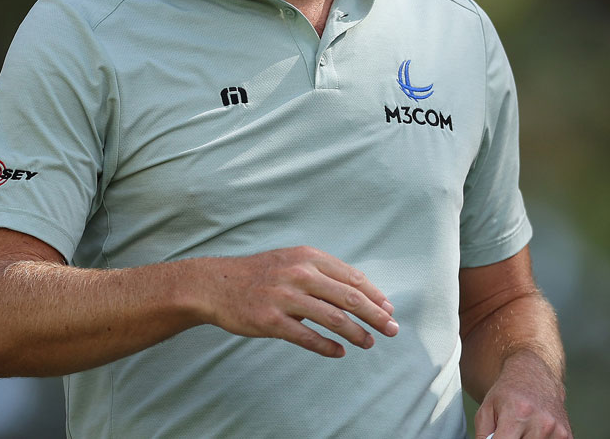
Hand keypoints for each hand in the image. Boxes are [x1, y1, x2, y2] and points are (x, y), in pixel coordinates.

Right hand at [194, 245, 397, 356]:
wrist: (216, 284)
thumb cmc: (262, 274)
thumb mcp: (294, 261)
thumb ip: (324, 274)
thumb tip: (362, 294)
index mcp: (309, 257)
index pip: (352, 278)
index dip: (375, 295)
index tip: (390, 310)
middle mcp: (299, 274)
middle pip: (349, 297)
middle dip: (375, 315)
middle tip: (392, 329)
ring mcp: (284, 297)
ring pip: (332, 318)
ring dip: (356, 333)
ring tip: (369, 343)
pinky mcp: (270, 320)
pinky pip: (305, 336)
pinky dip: (326, 346)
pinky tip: (339, 352)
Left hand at [474, 351, 571, 438]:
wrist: (534, 373)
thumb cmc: (508, 392)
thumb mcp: (486, 411)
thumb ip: (482, 436)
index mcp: (518, 415)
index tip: (498, 438)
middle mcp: (540, 423)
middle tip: (509, 433)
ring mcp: (556, 430)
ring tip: (522, 432)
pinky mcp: (566, 435)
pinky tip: (534, 432)